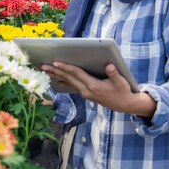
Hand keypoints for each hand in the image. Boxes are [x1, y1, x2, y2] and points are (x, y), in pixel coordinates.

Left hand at [42, 62, 156, 116]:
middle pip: (68, 78)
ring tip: (45, 70)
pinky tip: (57, 78)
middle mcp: (86, 90)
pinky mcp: (86, 94)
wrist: (124, 105)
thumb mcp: (121, 82)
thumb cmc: (123, 92)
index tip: (55, 62)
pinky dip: (63, 81)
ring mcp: (85, 93)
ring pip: (68, 82)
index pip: (76, 74)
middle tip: (43, 65)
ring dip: (56, 75)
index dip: (66, 67)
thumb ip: (114, 74)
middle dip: (55, 71)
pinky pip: (72, 86)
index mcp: (93, 86)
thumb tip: (110, 66)